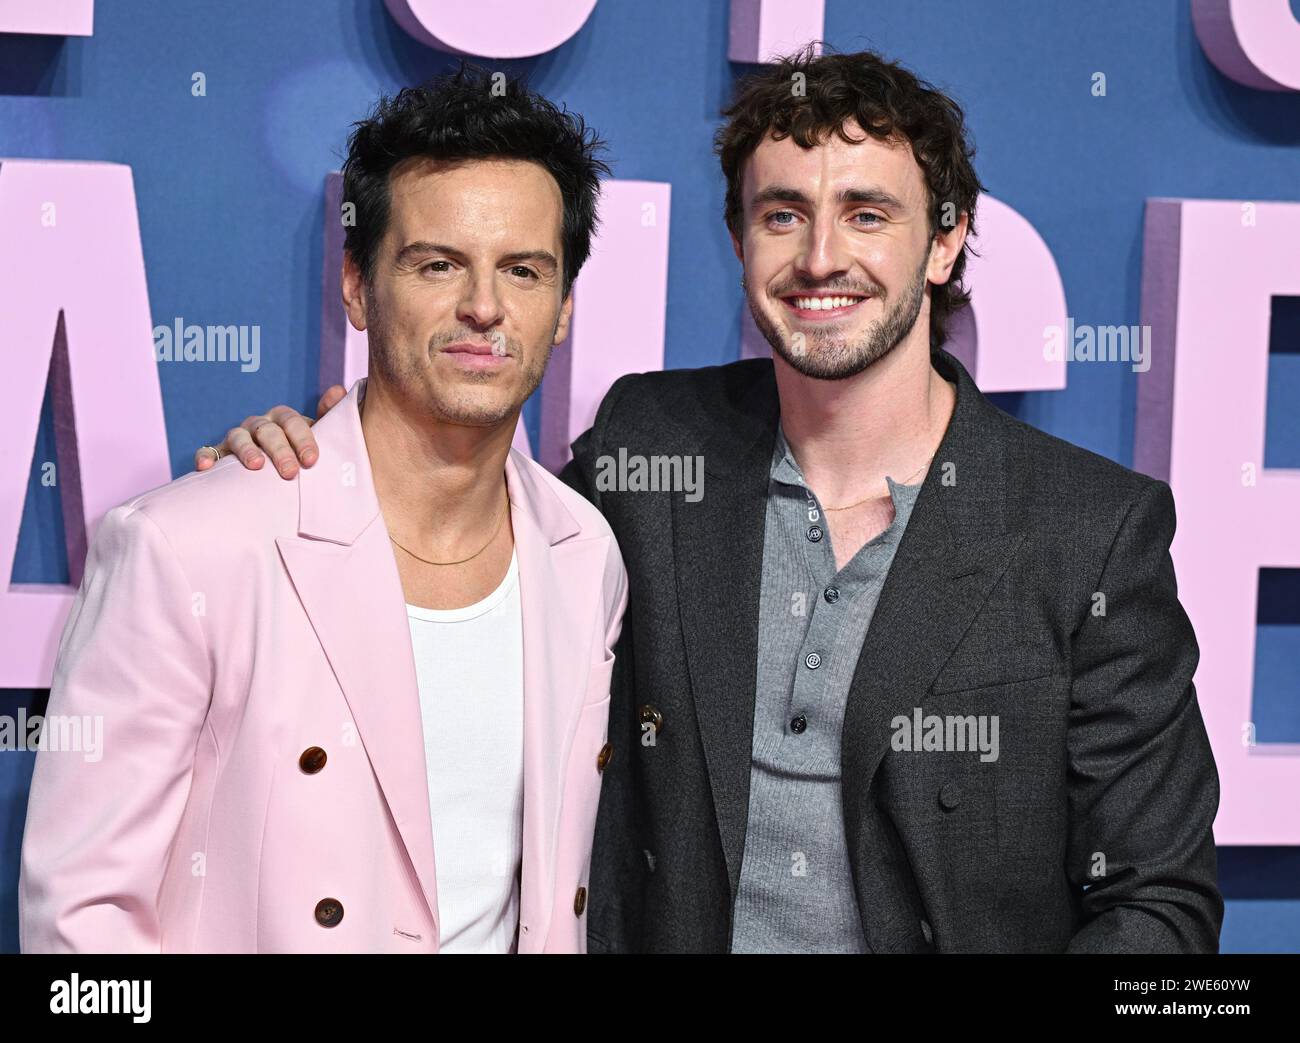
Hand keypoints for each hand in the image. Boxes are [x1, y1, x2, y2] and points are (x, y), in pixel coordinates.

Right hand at [194, 385, 345, 477]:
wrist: (275, 472)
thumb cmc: (298, 452)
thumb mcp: (316, 436)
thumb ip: (328, 417)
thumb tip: (339, 391)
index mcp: (283, 419)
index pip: (292, 422)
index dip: (303, 439)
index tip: (312, 460)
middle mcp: (260, 424)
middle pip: (268, 431)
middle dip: (280, 451)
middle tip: (291, 472)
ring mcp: (238, 438)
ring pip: (239, 437)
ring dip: (247, 450)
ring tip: (256, 466)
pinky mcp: (219, 453)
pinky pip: (209, 451)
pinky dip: (206, 456)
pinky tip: (206, 466)